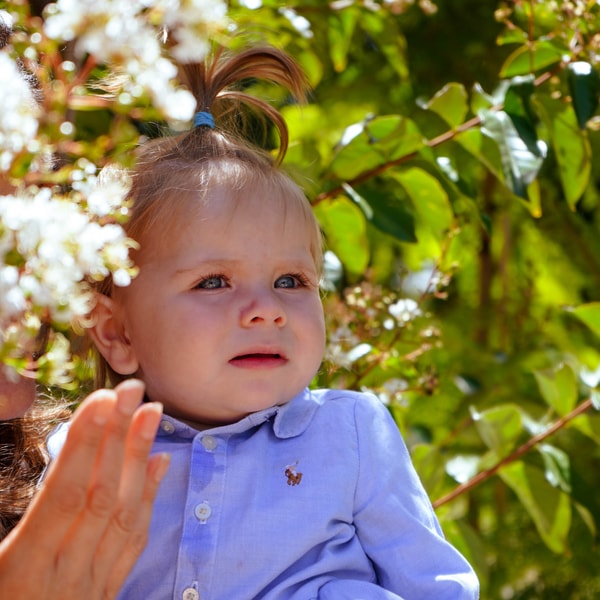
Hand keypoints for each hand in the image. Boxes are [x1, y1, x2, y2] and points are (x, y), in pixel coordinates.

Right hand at [0, 379, 169, 598]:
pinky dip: (148, 500)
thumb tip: (58, 474)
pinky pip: (132, 544)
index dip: (84, 446)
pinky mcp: (103, 595)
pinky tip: (159, 464)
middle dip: (118, 439)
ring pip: (122, 515)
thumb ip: (20, 523)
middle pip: (99, 497)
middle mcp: (62, 578)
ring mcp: (88, 589)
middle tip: (133, 389)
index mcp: (21, 572)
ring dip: (138, 460)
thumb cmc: (3, 597)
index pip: (63, 497)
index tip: (100, 400)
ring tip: (152, 413)